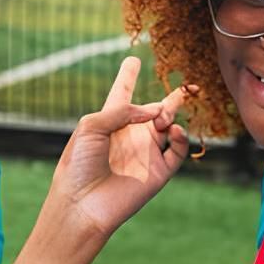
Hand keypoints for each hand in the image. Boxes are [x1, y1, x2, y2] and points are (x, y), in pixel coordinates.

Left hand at [46, 57, 193, 237]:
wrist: (83, 203)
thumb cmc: (79, 164)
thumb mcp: (91, 126)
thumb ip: (123, 111)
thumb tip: (154, 111)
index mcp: (110, 121)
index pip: (122, 94)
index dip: (128, 76)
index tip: (132, 59)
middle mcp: (131, 135)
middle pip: (156, 110)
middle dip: (172, 99)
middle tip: (185, 88)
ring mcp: (146, 153)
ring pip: (170, 126)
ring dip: (171, 115)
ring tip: (162, 118)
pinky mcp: (159, 171)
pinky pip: (178, 150)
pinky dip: (181, 137)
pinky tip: (173, 130)